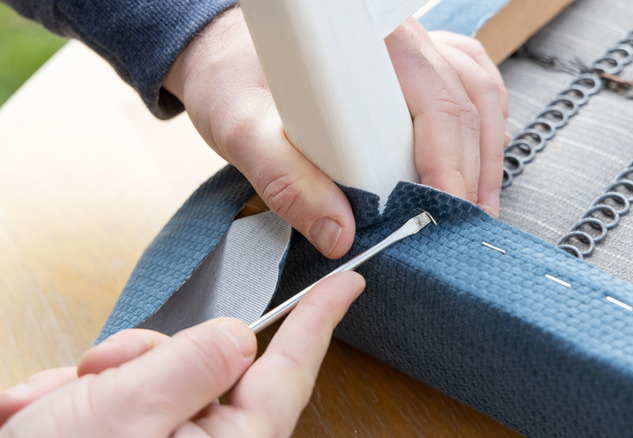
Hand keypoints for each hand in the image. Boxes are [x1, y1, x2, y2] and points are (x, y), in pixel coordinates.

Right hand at [0, 272, 364, 437]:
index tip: (346, 285)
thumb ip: (190, 365)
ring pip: (155, 372)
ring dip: (101, 381)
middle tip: (98, 377)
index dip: (320, 319)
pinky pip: (120, 396)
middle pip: (204, 361)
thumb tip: (237, 337)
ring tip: (57, 412)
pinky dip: (79, 399)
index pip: (291, 369)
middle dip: (145, 356)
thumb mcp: (125, 414)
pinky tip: (45, 417)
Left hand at [163, 8, 507, 258]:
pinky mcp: (411, 63)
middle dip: (471, 174)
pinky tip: (475, 162)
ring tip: (475, 207)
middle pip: (463, 104)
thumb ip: (283, 179)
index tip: (444, 215)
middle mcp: (399, 39)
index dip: (449, 166)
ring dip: (485, 155)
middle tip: (459, 228)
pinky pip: (469, 86)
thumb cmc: (232, 73)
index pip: (434, 104)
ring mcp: (412, 47)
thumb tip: (338, 233)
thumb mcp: (240, 125)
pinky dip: (482, 129)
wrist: (223, 47)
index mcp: (367, 44)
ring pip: (477, 95)